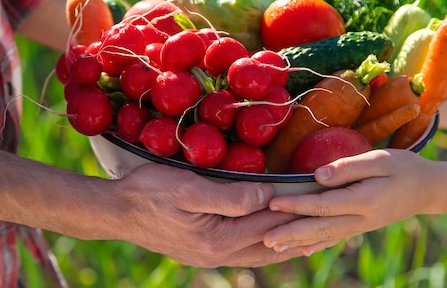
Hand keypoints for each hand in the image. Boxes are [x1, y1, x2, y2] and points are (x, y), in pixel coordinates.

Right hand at [105, 163, 304, 266]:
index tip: (318, 201)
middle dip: (299, 239)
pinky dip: (264, 245)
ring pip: (258, 254)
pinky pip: (243, 252)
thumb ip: (230, 196)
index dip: (293, 213)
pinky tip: (272, 239)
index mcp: (217, 241)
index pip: (266, 226)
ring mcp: (209, 257)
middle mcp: (217, 255)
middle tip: (330, 230)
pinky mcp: (203, 252)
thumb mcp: (189, 188)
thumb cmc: (150, 193)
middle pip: (268, 248)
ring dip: (285, 246)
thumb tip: (266, 197)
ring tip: (311, 239)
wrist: (116, 211)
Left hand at [263, 149, 446, 255]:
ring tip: (273, 246)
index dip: (296, 204)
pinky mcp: (361, 227)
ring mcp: (360, 226)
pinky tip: (302, 250)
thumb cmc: (404, 168)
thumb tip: (318, 174)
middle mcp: (360, 219)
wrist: (429, 190)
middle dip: (290, 233)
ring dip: (297, 241)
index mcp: (364, 201)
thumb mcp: (381, 159)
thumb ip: (349, 167)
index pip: (323, 205)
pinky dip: (316, 244)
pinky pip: (335, 238)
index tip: (273, 203)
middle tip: (263, 238)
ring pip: (323, 236)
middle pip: (319, 227)